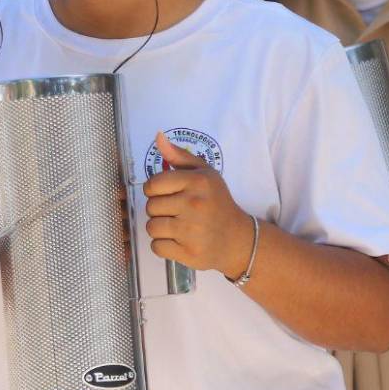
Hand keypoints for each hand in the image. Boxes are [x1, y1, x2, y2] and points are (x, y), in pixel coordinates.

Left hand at [143, 131, 253, 276]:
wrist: (237, 238)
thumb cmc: (217, 202)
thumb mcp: (204, 173)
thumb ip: (179, 156)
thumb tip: (158, 136)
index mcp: (197, 182)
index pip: (153, 184)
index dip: (155, 190)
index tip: (167, 194)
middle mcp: (194, 205)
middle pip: (151, 207)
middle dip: (159, 209)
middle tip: (177, 212)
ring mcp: (192, 231)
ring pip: (152, 228)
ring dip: (160, 228)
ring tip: (177, 226)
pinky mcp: (189, 253)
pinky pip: (157, 247)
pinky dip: (164, 246)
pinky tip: (179, 240)